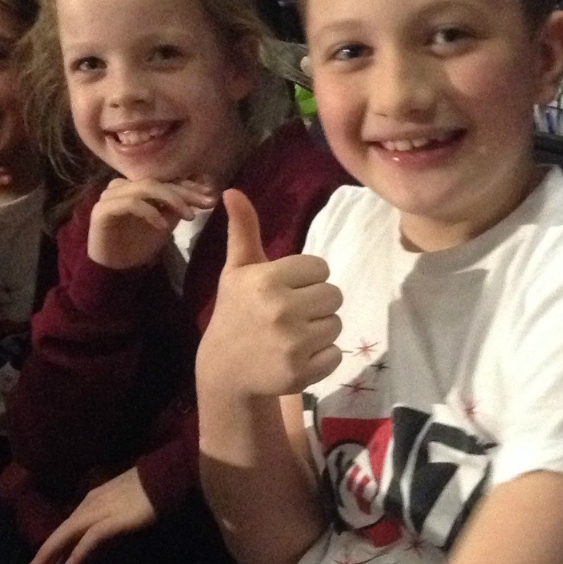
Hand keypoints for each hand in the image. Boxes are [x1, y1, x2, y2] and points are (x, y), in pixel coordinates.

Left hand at [26, 466, 156, 563]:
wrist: (165, 477)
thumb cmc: (147, 490)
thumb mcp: (119, 504)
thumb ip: (106, 518)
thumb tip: (96, 538)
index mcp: (90, 501)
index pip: (66, 529)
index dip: (52, 550)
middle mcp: (89, 506)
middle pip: (61, 535)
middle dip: (45, 559)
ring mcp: (100, 511)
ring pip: (68, 535)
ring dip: (52, 557)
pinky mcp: (113, 518)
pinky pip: (92, 536)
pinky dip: (80, 551)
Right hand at [85, 176, 216, 270]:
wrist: (116, 269)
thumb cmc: (139, 245)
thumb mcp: (166, 223)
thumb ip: (178, 207)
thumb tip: (203, 193)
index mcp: (136, 186)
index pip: (165, 179)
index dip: (189, 186)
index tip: (211, 195)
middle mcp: (121, 186)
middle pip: (158, 181)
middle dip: (186, 192)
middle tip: (207, 202)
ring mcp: (110, 196)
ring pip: (145, 187)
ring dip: (171, 199)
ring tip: (189, 216)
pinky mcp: (102, 210)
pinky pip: (130, 203)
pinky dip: (150, 212)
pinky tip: (163, 226)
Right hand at [199, 189, 342, 398]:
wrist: (225, 370)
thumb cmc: (236, 312)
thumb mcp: (237, 270)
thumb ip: (243, 230)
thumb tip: (232, 190)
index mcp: (267, 280)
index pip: (320, 268)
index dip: (306, 279)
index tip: (284, 291)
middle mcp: (281, 310)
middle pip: (333, 295)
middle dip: (316, 304)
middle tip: (290, 315)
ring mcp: (292, 344)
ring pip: (336, 324)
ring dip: (320, 331)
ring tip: (292, 336)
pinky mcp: (301, 373)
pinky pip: (336, 355)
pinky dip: (322, 358)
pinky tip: (297, 357)